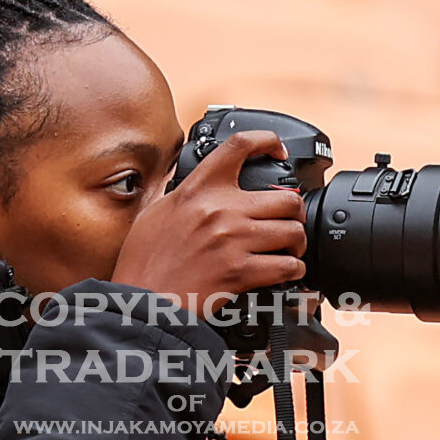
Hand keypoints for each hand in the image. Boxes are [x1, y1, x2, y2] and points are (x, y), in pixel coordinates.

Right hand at [110, 131, 306, 301]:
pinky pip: (286, 266)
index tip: (278, 150)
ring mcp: (233, 240)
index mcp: (199, 189)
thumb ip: (182, 192)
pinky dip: (293, 270)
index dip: (267, 140)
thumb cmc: (145, 260)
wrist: (143, 299)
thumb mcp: (156, 210)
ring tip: (290, 248)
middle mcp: (220, 209)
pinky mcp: (240, 272)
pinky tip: (287, 271)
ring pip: (292, 232)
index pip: (239, 146)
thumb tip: (194, 178)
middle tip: (289, 220)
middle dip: (294, 210)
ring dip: (296, 242)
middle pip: (285, 197)